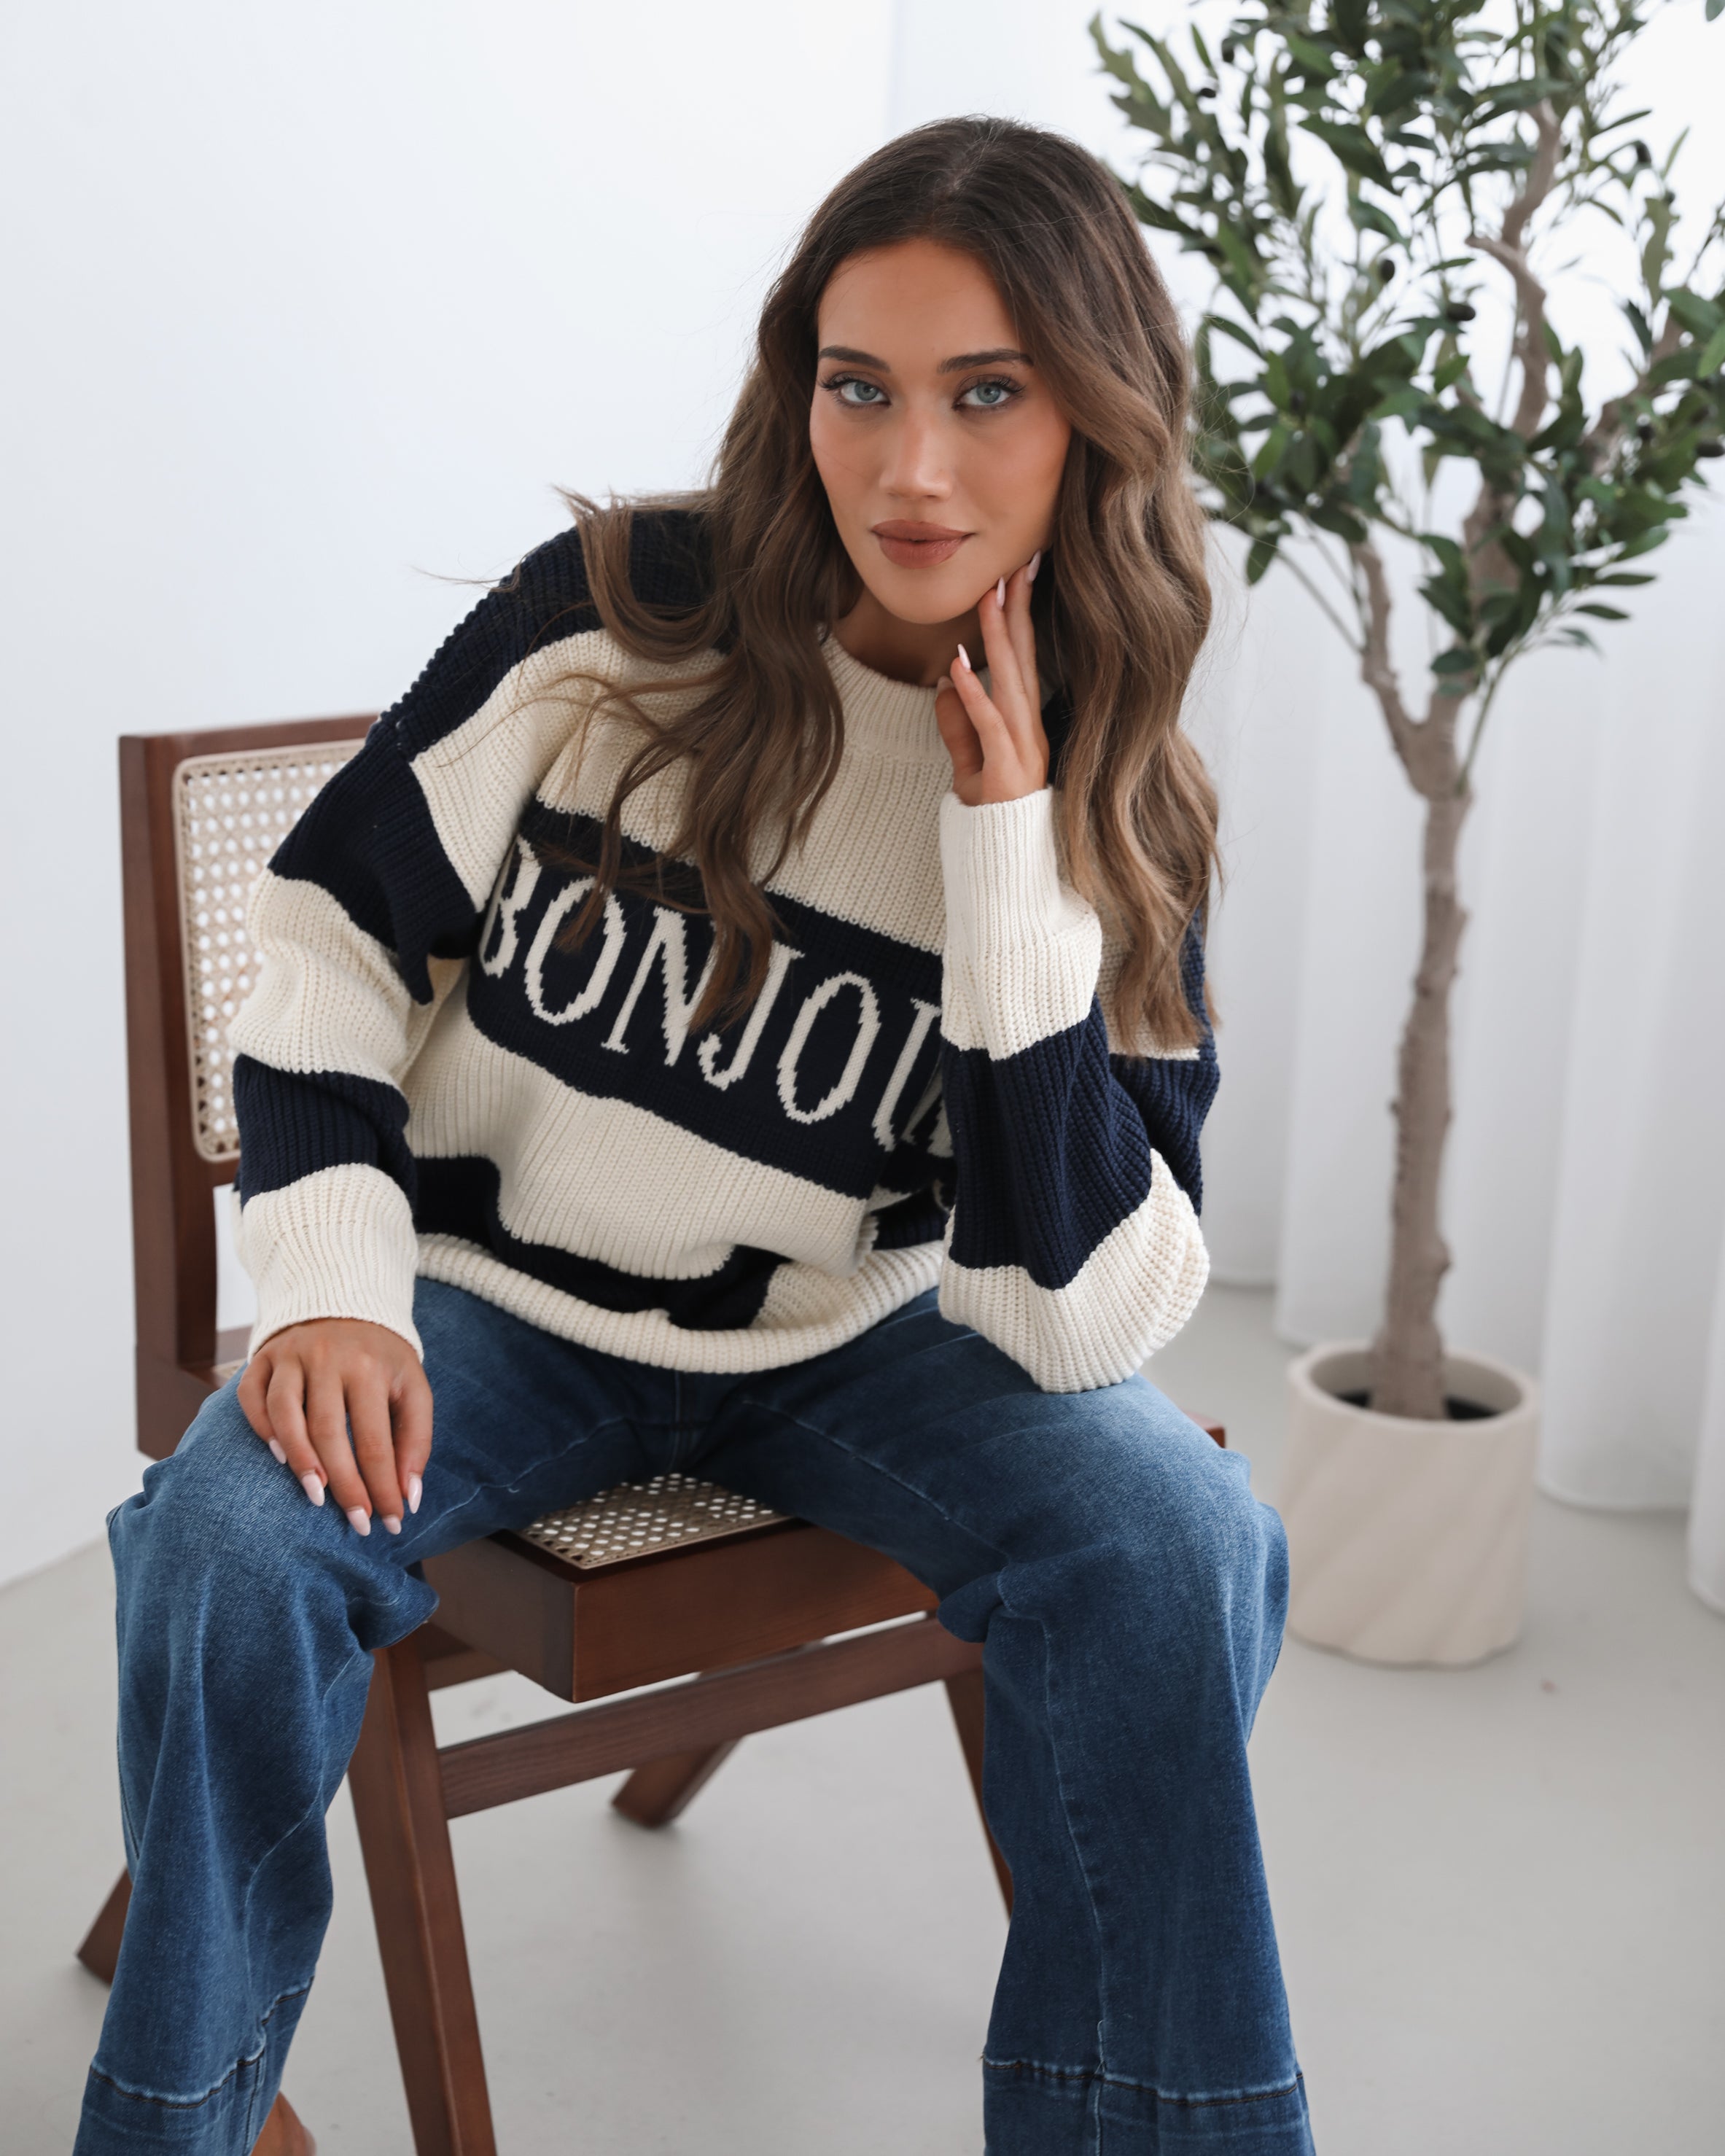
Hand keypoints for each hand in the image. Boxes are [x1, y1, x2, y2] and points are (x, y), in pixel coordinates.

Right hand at [237, 1317, 431, 1536]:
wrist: (344, 1300)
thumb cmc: (382, 1359)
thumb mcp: (412, 1387)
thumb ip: (416, 1439)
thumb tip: (409, 1498)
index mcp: (371, 1367)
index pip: (376, 1441)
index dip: (383, 1486)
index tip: (390, 1522)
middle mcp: (328, 1358)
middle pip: (330, 1433)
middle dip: (345, 1485)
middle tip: (357, 1523)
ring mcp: (290, 1356)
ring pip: (286, 1415)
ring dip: (301, 1460)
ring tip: (317, 1495)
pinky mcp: (262, 1357)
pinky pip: (252, 1396)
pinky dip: (262, 1428)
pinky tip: (279, 1457)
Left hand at [934, 551, 1048, 806]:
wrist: (1004, 865)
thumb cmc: (992, 817)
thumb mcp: (969, 765)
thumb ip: (958, 725)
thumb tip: (944, 683)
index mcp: (1026, 724)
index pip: (1023, 662)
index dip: (1019, 619)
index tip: (1014, 577)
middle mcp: (1030, 730)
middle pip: (1025, 660)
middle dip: (1019, 611)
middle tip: (1016, 564)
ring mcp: (1023, 749)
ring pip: (1012, 682)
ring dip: (999, 638)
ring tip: (990, 598)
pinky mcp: (1007, 771)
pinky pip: (989, 725)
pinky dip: (974, 694)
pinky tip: (958, 666)